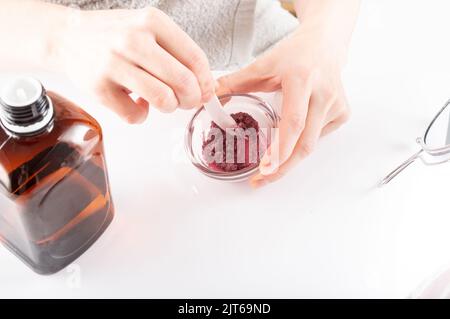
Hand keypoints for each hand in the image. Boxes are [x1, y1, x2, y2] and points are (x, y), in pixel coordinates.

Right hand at [57, 7, 213, 122]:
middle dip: (191, 99)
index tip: (206, 92)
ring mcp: (114, 63)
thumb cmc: (114, 36)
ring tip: (161, 101)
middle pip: (183, 82)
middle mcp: (133, 39)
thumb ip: (177, 52)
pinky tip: (136, 103)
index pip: (195, 58)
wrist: (68, 37)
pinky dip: (141, 116)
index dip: (206, 82)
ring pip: (163, 100)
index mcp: (152, 21)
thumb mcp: (148, 29)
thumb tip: (205, 85)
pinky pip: (135, 115)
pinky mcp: (99, 87)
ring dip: (168, 107)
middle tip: (186, 102)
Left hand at [217, 23, 350, 186]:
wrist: (324, 44)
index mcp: (302, 80)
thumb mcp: (262, 64)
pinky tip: (292, 136)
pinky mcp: (342, 114)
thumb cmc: (295, 54)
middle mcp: (323, 94)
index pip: (293, 122)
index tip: (265, 168)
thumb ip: (234, 82)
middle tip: (259, 180)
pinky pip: (318, 138)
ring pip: (311, 145)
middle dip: (281, 168)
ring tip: (268, 167)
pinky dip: (301, 143)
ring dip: (289, 160)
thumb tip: (209, 96)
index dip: (280, 149)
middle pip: (305, 143)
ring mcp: (336, 106)